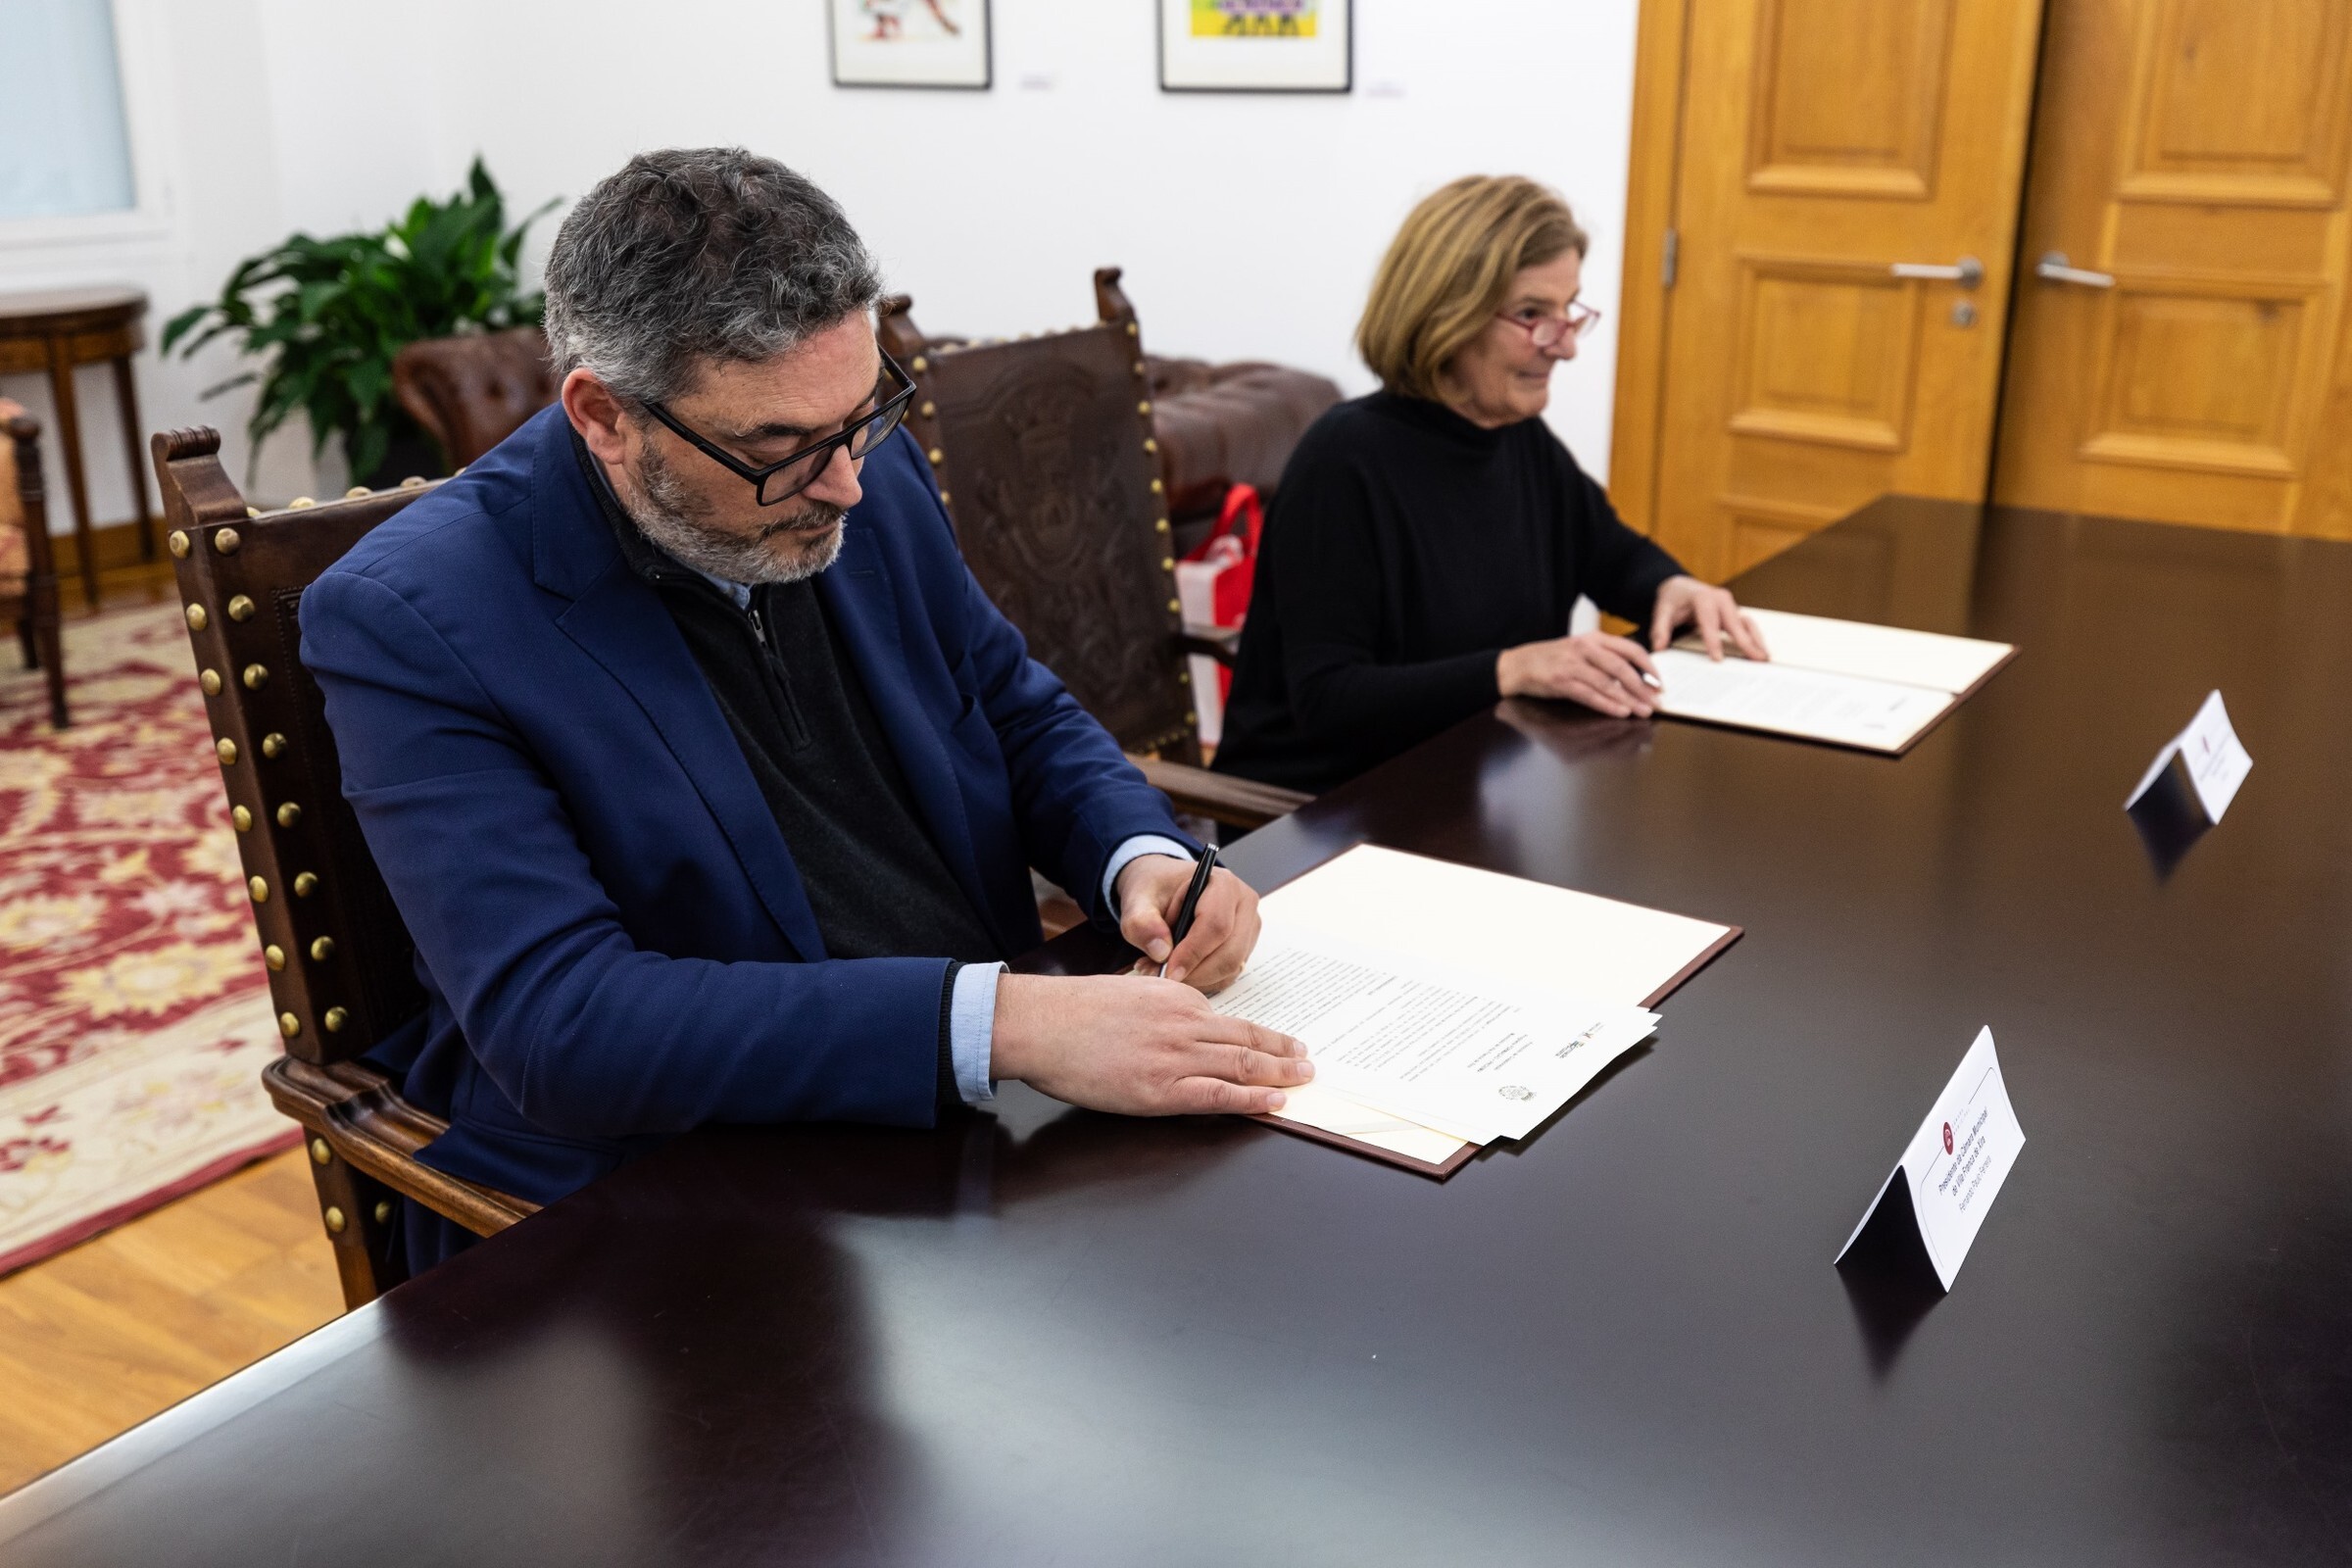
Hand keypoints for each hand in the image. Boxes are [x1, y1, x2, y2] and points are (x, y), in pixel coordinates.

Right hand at [989, 972, 1310, 1114]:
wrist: (1042, 1024)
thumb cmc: (1074, 1009)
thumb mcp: (1127, 990)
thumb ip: (1160, 1004)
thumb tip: (1181, 1021)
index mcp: (1176, 996)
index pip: (1227, 1020)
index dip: (1257, 1035)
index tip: (1275, 1043)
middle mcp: (1184, 1023)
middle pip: (1246, 1039)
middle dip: (1282, 1051)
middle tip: (1306, 1060)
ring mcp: (1175, 1056)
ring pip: (1242, 1065)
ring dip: (1279, 1074)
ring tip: (1303, 1080)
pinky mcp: (1161, 1090)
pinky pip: (1218, 1096)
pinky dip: (1252, 1099)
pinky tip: (1274, 1103)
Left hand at [1116, 857, 1260, 989]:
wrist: (1163, 888)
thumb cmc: (1155, 890)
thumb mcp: (1137, 900)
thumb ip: (1142, 923)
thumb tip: (1161, 952)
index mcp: (1223, 884)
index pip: (1216, 926)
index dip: (1192, 953)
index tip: (1167, 972)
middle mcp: (1244, 905)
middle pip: (1230, 953)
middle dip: (1194, 973)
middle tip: (1158, 976)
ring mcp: (1248, 929)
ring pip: (1230, 969)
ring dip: (1196, 979)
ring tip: (1161, 969)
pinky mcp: (1244, 949)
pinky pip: (1227, 976)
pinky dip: (1202, 982)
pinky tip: (1178, 971)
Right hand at [1497, 631, 1660, 717]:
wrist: (1517, 665)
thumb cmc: (1551, 659)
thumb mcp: (1579, 649)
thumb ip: (1604, 657)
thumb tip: (1635, 676)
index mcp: (1593, 638)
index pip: (1629, 649)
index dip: (1648, 666)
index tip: (1660, 681)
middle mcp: (1584, 648)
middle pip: (1622, 667)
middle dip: (1643, 687)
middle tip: (1657, 701)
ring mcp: (1572, 664)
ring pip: (1608, 683)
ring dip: (1629, 699)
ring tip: (1643, 711)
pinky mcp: (1561, 681)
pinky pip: (1589, 694)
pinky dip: (1607, 704)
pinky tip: (1620, 712)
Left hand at [1649, 574, 1767, 661]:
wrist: (1681, 586)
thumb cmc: (1673, 599)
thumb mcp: (1662, 610)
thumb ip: (1660, 629)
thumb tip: (1659, 647)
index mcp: (1703, 598)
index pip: (1709, 622)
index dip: (1714, 641)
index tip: (1718, 659)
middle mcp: (1721, 599)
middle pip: (1735, 623)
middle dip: (1746, 642)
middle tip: (1756, 659)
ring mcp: (1730, 605)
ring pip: (1746, 623)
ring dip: (1756, 640)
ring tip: (1764, 658)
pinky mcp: (1734, 613)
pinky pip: (1746, 625)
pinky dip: (1754, 638)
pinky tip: (1760, 651)